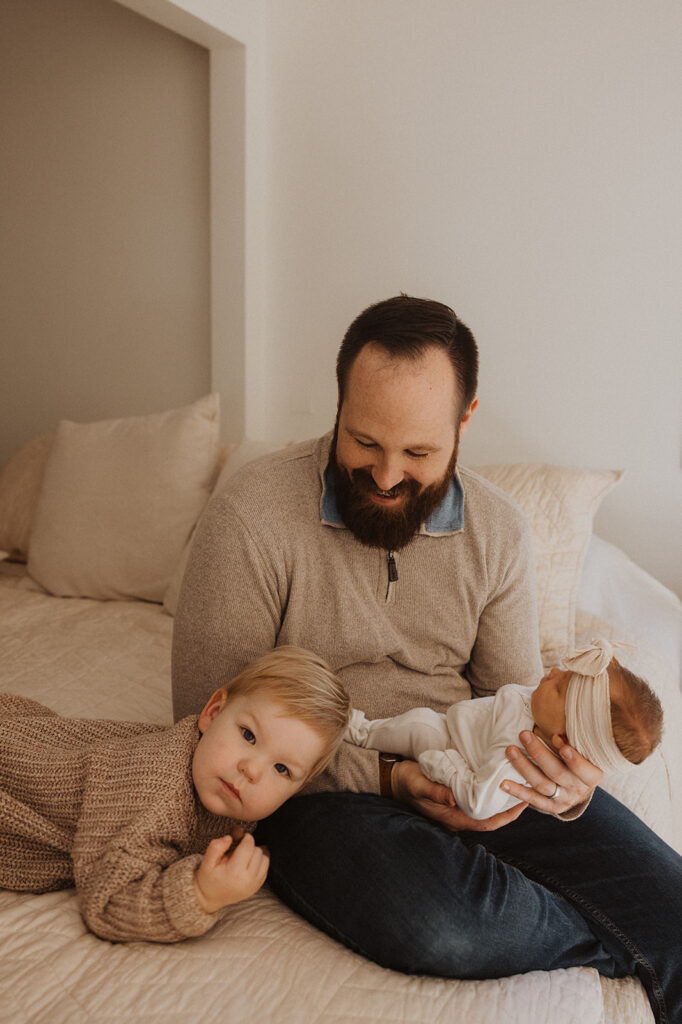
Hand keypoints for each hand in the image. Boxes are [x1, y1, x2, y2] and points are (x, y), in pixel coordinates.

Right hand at [193, 833, 268, 913]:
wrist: (210, 898)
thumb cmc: (208, 878)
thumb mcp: (207, 862)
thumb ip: (216, 846)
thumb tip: (229, 838)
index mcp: (234, 872)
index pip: (248, 846)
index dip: (246, 837)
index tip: (240, 837)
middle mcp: (247, 880)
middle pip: (258, 851)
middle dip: (250, 845)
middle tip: (239, 848)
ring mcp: (254, 885)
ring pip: (265, 859)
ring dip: (257, 853)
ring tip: (245, 854)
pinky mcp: (257, 887)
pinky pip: (266, 868)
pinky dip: (260, 861)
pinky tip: (249, 862)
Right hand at [391, 759, 526, 832]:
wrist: (394, 779)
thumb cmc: (407, 781)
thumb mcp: (418, 784)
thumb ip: (434, 792)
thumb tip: (453, 800)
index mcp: (452, 817)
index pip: (486, 822)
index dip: (506, 816)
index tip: (522, 803)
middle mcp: (458, 817)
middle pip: (491, 818)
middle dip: (511, 809)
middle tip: (530, 792)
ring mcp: (457, 809)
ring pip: (487, 810)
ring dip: (503, 801)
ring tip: (520, 786)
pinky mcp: (456, 799)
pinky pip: (479, 800)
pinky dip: (492, 794)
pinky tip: (500, 782)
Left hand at [502, 730, 601, 815]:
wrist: (579, 785)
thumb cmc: (579, 758)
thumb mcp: (583, 750)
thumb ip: (573, 741)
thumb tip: (557, 730)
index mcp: (591, 776)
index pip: (585, 770)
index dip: (575, 760)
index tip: (563, 746)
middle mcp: (578, 790)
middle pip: (557, 773)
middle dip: (539, 753)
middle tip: (524, 734)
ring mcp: (563, 800)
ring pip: (541, 784)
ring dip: (524, 767)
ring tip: (510, 750)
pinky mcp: (549, 806)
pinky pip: (532, 799)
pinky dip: (517, 791)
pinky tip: (503, 783)